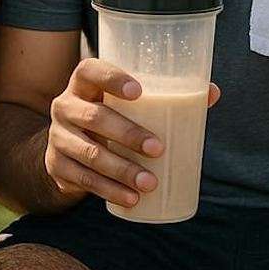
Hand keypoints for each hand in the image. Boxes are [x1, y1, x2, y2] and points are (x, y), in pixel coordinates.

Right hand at [45, 58, 219, 207]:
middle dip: (127, 134)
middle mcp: (65, 106)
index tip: (139, 92)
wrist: (68, 150)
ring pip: (89, 153)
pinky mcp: (56, 166)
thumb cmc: (109, 118)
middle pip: (94, 116)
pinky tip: (130, 199)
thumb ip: (165, 97)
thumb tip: (212, 93)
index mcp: (83, 84)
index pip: (90, 70)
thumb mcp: (125, 105)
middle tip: (159, 149)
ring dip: (121, 169)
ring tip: (150, 183)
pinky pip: (83, 179)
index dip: (111, 78)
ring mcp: (58, 137)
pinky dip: (109, 190)